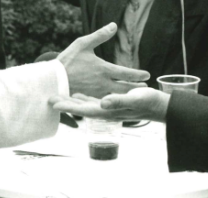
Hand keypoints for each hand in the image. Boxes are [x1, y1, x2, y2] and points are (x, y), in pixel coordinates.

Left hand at [50, 89, 169, 121]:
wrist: (159, 106)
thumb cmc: (148, 103)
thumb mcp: (134, 99)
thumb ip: (118, 101)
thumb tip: (103, 103)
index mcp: (108, 110)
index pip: (82, 109)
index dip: (67, 106)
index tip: (53, 103)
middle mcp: (105, 111)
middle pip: (80, 108)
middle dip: (64, 104)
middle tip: (48, 98)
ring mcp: (108, 109)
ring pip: (85, 105)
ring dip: (71, 101)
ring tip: (58, 96)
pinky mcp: (112, 104)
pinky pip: (93, 102)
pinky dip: (83, 99)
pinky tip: (78, 95)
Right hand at [57, 23, 149, 97]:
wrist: (52, 79)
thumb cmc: (68, 60)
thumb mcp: (83, 43)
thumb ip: (100, 35)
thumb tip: (114, 25)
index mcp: (103, 69)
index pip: (125, 73)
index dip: (137, 74)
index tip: (147, 75)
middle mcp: (103, 83)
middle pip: (125, 88)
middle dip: (136, 88)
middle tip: (146, 88)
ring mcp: (97, 94)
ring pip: (117, 96)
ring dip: (127, 96)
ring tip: (135, 97)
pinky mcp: (90, 100)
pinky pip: (105, 103)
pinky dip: (114, 103)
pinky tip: (118, 104)